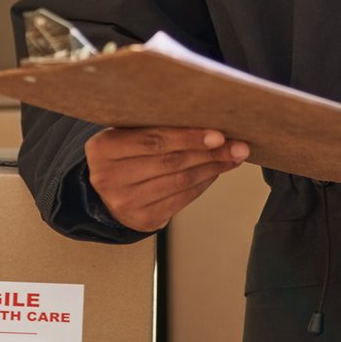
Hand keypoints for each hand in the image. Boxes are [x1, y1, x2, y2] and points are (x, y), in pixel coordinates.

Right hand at [84, 127, 248, 231]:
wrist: (102, 193)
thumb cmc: (123, 153)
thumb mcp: (126, 133)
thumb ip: (154, 126)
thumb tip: (205, 121)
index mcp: (103, 148)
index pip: (153, 141)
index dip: (188, 137)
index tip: (219, 135)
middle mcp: (109, 178)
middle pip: (171, 162)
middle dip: (210, 153)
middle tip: (238, 146)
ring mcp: (125, 202)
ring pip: (180, 182)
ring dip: (212, 168)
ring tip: (233, 157)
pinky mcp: (142, 220)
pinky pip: (181, 200)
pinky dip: (203, 184)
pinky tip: (216, 172)